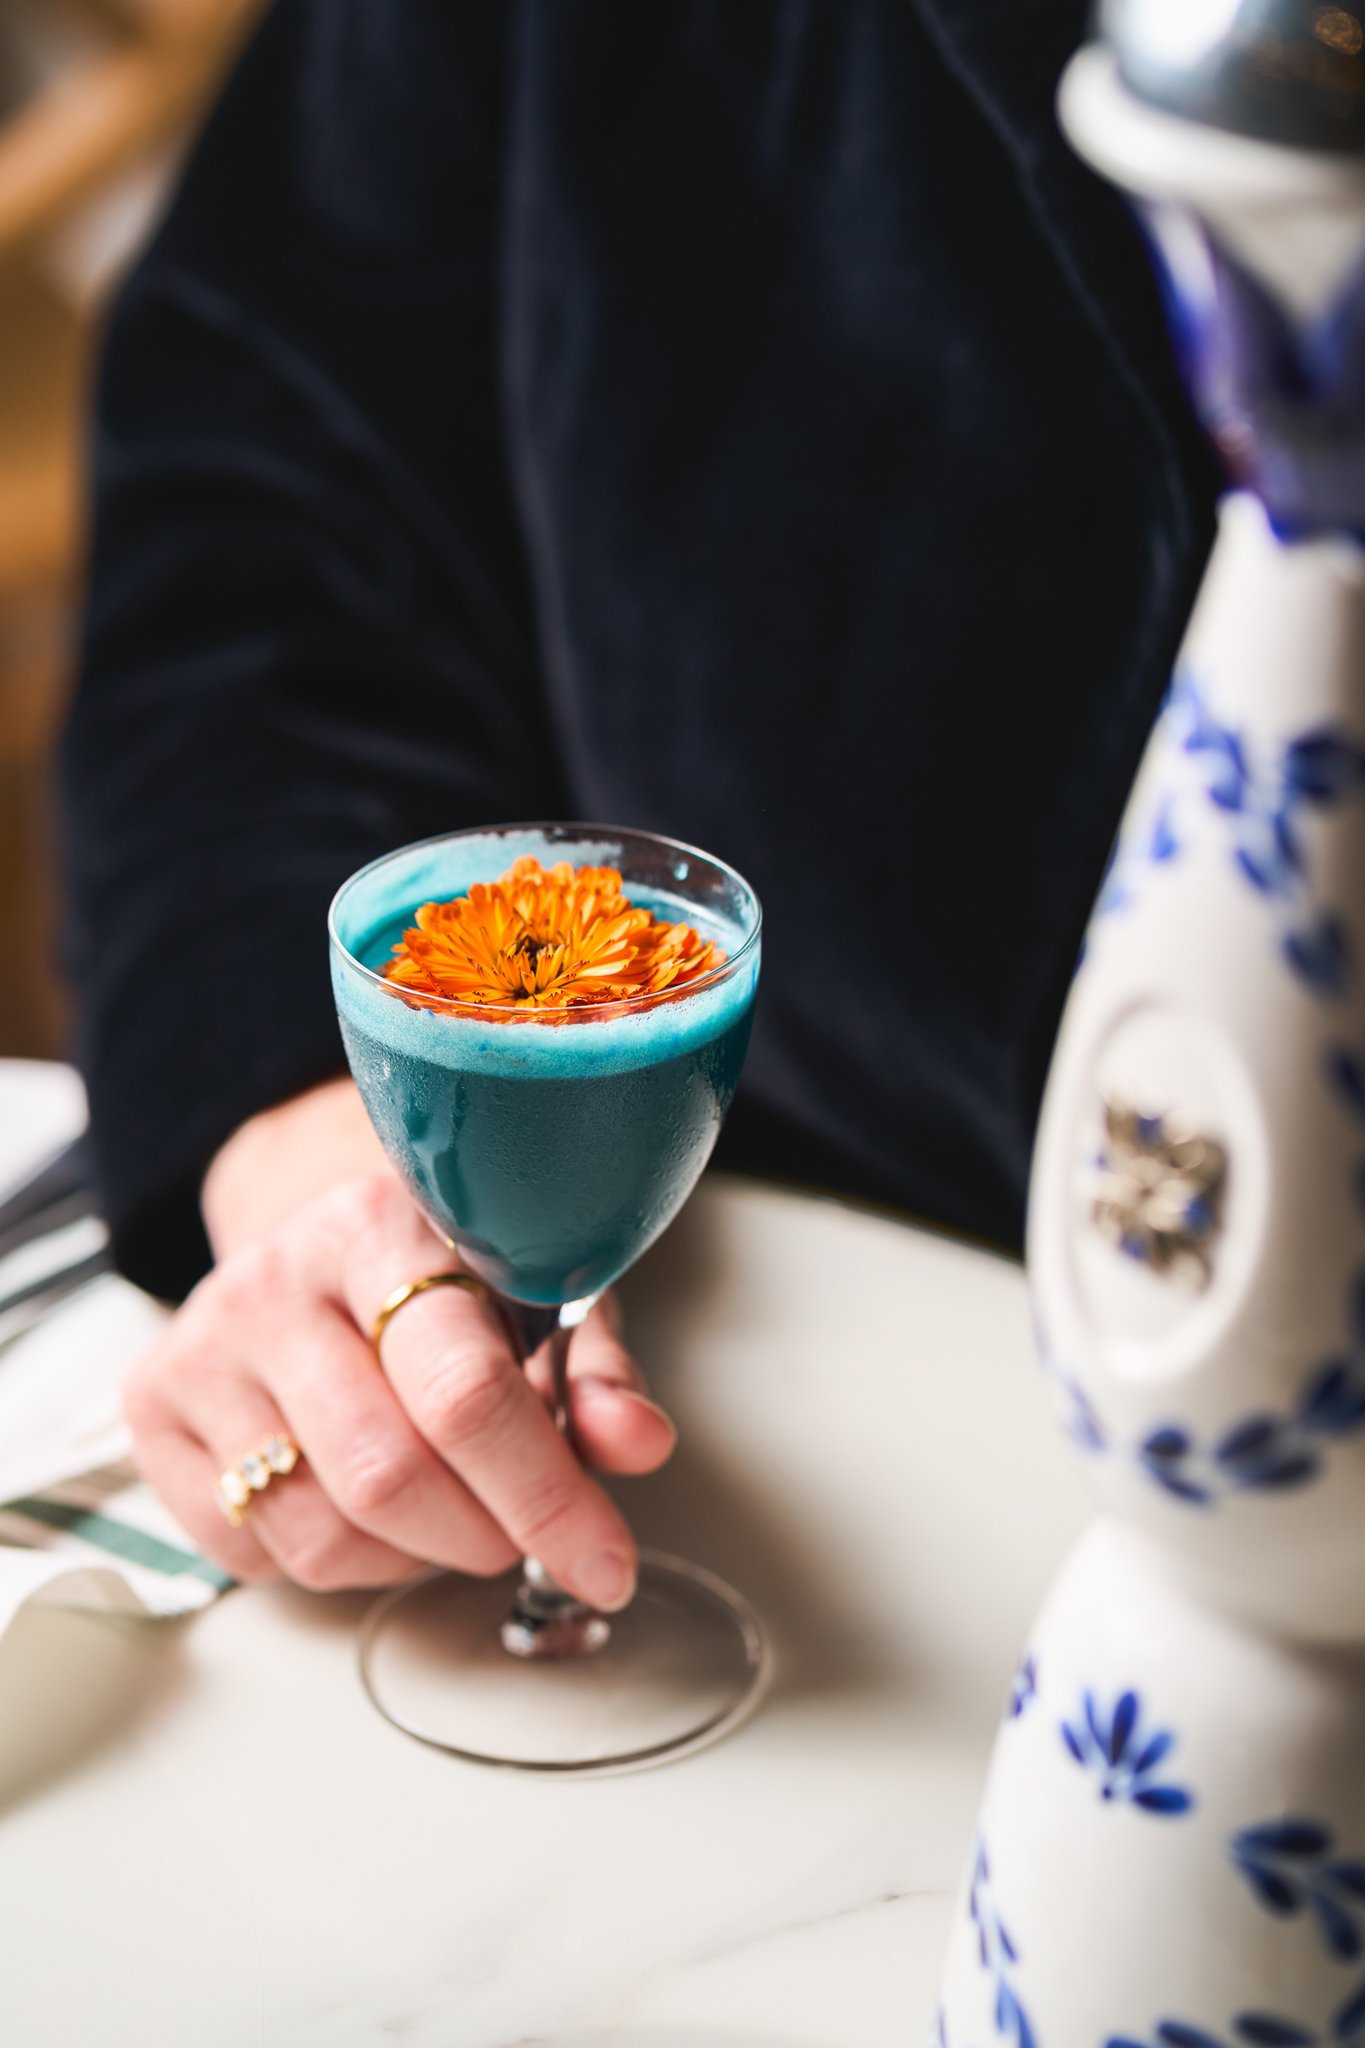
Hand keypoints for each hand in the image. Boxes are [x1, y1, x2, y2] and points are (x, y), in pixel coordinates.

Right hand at [123, 1083, 675, 1600]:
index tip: (604, 1560)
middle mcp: (273, 1280)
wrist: (316, 1234)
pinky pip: (260, 1556)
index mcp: (378, 1226)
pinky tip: (361, 1497)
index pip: (463, 1390)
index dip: (545, 1495)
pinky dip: (339, 1561)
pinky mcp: (152, 1413)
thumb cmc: (439, 1271)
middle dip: (485, 1534)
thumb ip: (590, 1371)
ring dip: (415, 1555)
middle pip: (389, 1476)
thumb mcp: (534, 1293)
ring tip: (445, 1499)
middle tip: (523, 1528)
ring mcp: (202, 1349)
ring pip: (324, 1535)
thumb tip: (636, 1444)